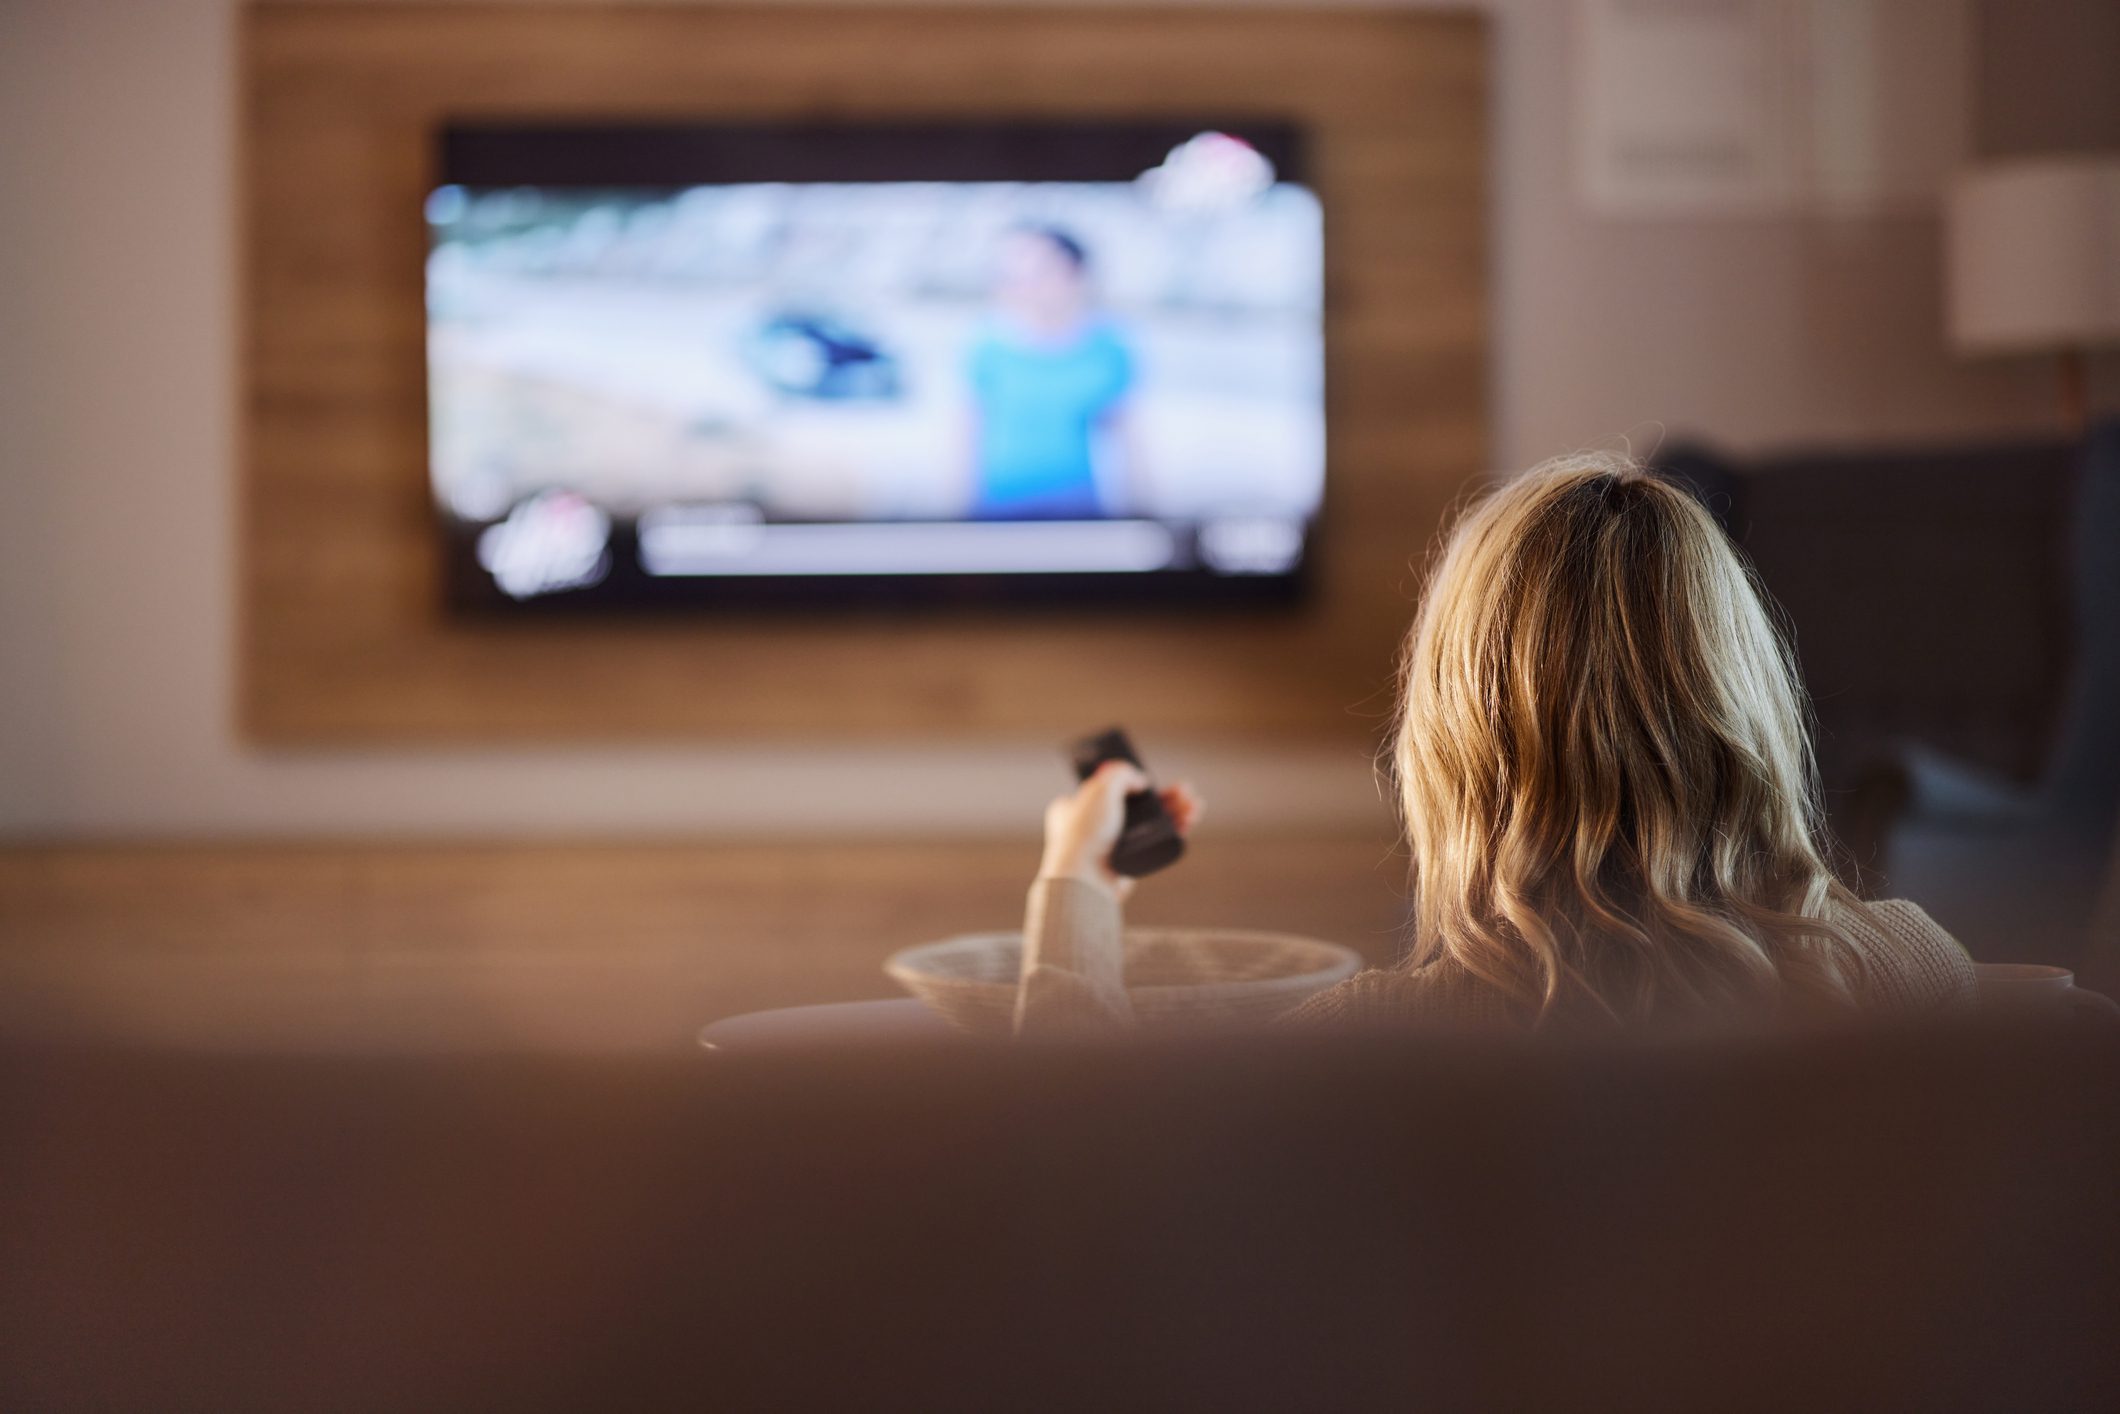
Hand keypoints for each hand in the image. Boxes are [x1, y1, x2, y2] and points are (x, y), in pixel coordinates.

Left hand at [1039, 760, 1201, 901]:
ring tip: (1195, 804)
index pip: (1108, 790)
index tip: (1148, 781)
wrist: (1086, 877)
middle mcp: (1095, 826)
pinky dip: (1174, 831)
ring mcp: (1114, 845)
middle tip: (1185, 790)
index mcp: (1077, 807)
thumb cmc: (1086, 832)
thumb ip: (1122, 773)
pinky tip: (1190, 819)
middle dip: (1165, 797)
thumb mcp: (1101, 787)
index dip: (1131, 784)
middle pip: (1138, 806)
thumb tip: (1141, 781)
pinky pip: (1155, 844)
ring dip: (1175, 812)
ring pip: (1151, 824)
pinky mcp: (1130, 863)